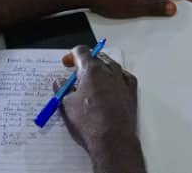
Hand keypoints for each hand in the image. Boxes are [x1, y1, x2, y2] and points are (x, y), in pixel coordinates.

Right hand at [58, 47, 143, 169]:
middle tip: (76, 73)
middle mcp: (109, 71)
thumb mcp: (67, 105)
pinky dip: (115, 78)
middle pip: (97, 57)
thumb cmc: (89, 123)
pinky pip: (124, 78)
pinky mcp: (132, 92)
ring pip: (111, 66)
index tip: (67, 63)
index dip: (72, 55)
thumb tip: (60, 82)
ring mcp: (123, 81)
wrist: (113, 140)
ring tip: (92, 80)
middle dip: (85, 62)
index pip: (82, 51)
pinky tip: (110, 86)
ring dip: (101, 69)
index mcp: (92, 70)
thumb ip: (62, 89)